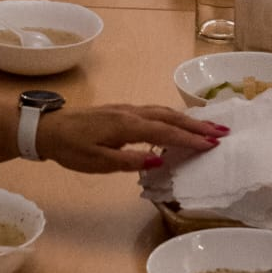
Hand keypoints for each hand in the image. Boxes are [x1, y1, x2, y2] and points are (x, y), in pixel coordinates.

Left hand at [37, 105, 227, 173]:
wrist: (48, 129)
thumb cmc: (71, 149)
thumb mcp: (97, 162)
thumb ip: (128, 161)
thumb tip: (158, 160)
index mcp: (127, 126)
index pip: (166, 132)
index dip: (190, 139)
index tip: (212, 144)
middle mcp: (131, 113)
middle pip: (170, 116)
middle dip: (197, 125)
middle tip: (223, 131)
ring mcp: (127, 109)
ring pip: (163, 111)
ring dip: (187, 119)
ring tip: (209, 126)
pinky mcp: (122, 111)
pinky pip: (155, 111)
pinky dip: (173, 115)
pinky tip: (179, 122)